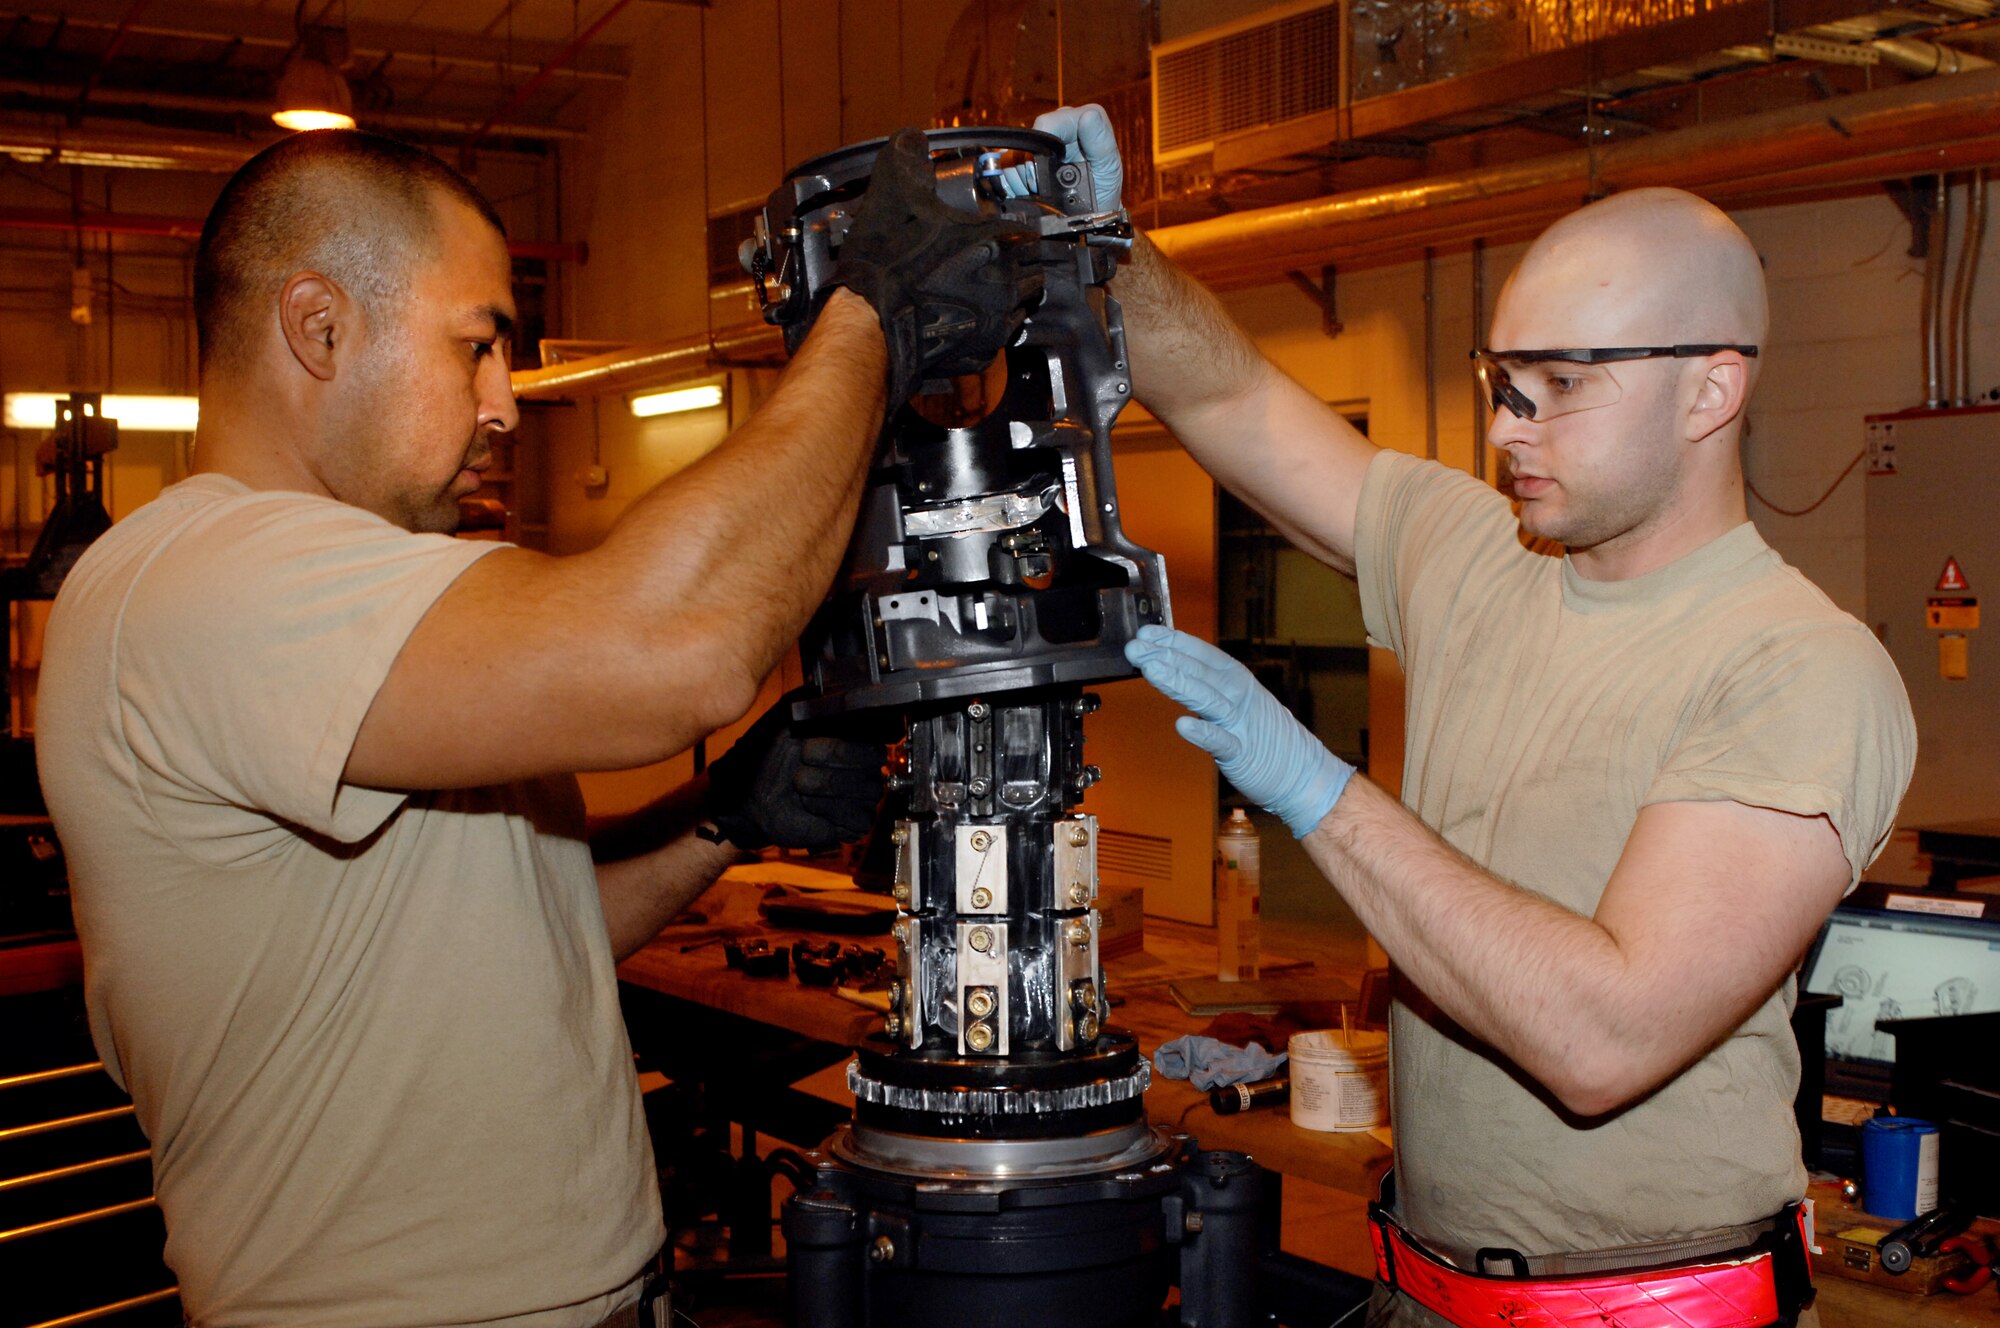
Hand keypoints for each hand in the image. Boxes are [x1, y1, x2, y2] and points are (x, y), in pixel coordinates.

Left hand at [703, 696, 887, 852]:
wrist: (748, 797)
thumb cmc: (765, 757)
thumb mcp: (784, 717)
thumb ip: (811, 698)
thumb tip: (831, 686)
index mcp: (852, 737)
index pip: (874, 734)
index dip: (843, 741)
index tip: (809, 745)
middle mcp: (861, 765)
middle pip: (874, 760)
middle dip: (833, 759)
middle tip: (803, 760)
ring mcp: (860, 794)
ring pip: (868, 789)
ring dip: (827, 785)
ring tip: (799, 783)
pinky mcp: (852, 823)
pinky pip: (860, 817)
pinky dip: (831, 811)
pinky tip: (809, 805)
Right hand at [820, 127, 1043, 402]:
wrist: (870, 323)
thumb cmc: (886, 260)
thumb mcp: (895, 192)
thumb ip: (909, 157)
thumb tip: (912, 138)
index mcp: (995, 240)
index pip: (1030, 233)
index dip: (1017, 230)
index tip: (1003, 231)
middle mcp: (1006, 282)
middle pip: (1034, 270)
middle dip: (1019, 264)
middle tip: (993, 260)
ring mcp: (997, 322)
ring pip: (1022, 306)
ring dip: (1009, 296)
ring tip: (981, 288)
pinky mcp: (983, 354)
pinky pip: (1000, 337)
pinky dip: (989, 327)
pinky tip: (966, 318)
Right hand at [999, 104, 1123, 212]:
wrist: (1089, 212)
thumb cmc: (1103, 188)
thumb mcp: (1109, 166)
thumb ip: (1101, 140)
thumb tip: (1089, 116)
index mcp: (1076, 120)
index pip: (1045, 123)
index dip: (1040, 147)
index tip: (1047, 171)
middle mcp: (1055, 127)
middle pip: (1025, 141)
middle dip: (1032, 169)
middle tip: (1046, 187)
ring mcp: (1038, 143)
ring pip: (1011, 156)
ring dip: (1022, 179)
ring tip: (1041, 192)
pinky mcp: (1023, 160)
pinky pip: (1004, 168)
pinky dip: (1013, 185)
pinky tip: (1030, 193)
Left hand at [1123, 626, 1353, 837]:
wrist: (1304, 774)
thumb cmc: (1266, 737)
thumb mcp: (1239, 703)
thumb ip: (1209, 687)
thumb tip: (1174, 668)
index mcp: (1238, 682)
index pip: (1203, 655)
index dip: (1175, 642)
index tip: (1147, 633)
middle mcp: (1240, 697)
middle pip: (1200, 672)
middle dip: (1166, 657)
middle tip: (1135, 647)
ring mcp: (1242, 725)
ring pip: (1208, 699)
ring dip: (1179, 683)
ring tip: (1151, 670)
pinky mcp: (1243, 754)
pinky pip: (1222, 742)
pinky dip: (1204, 733)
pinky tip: (1183, 725)